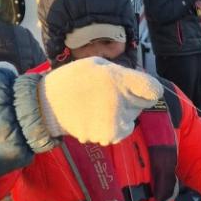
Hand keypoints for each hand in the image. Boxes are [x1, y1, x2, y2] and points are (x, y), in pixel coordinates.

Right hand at [38, 58, 162, 145]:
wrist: (46, 104)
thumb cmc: (73, 79)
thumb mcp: (97, 64)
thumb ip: (122, 72)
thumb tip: (140, 81)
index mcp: (118, 78)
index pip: (153, 90)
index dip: (147, 89)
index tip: (139, 89)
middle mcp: (119, 100)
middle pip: (144, 104)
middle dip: (132, 100)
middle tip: (111, 96)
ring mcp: (114, 120)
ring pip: (132, 119)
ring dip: (122, 115)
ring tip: (99, 107)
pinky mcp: (108, 136)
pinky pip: (122, 132)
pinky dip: (114, 127)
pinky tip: (96, 119)